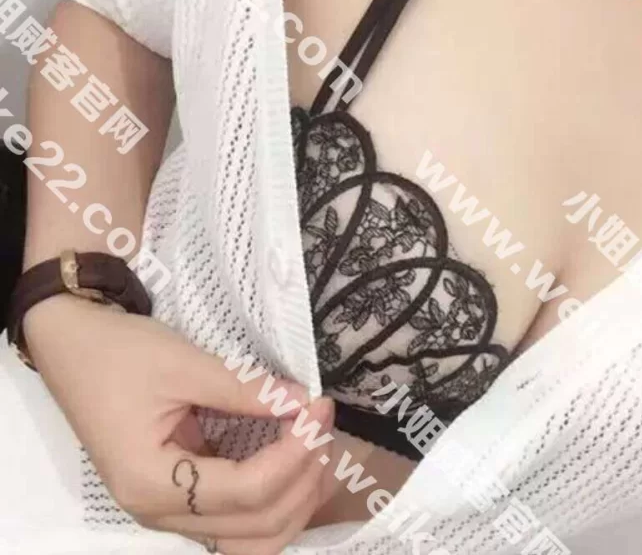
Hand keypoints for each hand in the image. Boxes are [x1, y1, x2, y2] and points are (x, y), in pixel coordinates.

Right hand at [24, 294, 333, 553]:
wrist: (74, 346)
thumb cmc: (122, 354)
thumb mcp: (185, 364)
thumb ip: (247, 390)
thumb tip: (305, 403)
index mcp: (152, 483)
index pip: (248, 491)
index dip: (296, 451)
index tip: (320, 406)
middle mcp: (160, 513)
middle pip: (255, 528)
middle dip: (304, 477)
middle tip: (325, 422)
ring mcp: (169, 509)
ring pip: (249, 539)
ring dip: (296, 502)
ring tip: (326, 453)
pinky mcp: (180, 494)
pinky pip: (237, 519)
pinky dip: (276, 499)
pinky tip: (302, 467)